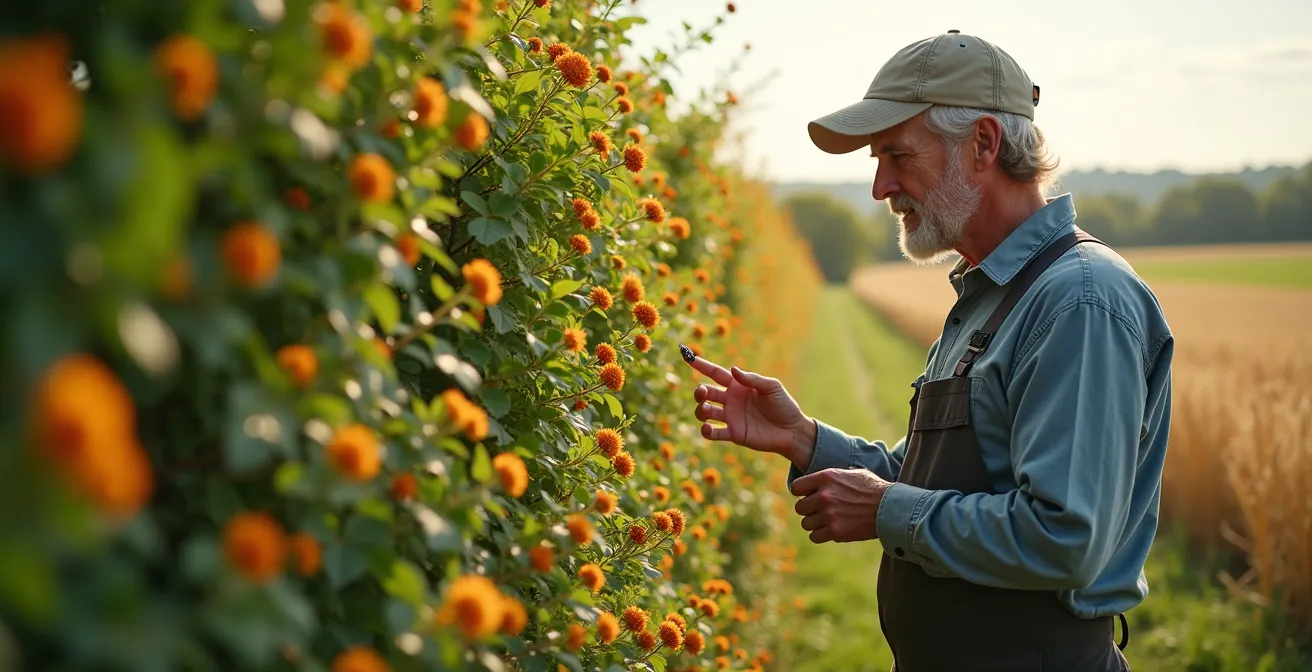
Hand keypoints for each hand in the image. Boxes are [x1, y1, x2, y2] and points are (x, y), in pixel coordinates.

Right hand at [684, 352, 817, 468]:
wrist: (792, 431)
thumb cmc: (784, 405)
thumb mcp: (772, 387)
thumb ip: (752, 379)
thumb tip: (733, 369)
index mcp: (738, 385)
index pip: (715, 373)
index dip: (701, 365)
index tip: (688, 356)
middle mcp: (731, 400)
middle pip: (707, 393)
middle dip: (700, 392)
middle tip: (702, 393)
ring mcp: (731, 417)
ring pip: (706, 412)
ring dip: (701, 410)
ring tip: (706, 410)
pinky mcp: (733, 433)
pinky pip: (714, 433)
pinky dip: (706, 432)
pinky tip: (707, 429)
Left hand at [790, 468, 890, 543]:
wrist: (890, 507)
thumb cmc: (873, 488)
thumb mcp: (852, 473)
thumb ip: (832, 477)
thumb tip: (818, 479)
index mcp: (826, 477)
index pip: (796, 487)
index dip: (802, 493)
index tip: (810, 496)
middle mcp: (824, 496)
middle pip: (800, 508)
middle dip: (809, 510)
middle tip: (822, 510)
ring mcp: (829, 514)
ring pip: (806, 523)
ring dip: (815, 523)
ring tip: (829, 520)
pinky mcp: (835, 531)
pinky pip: (814, 536)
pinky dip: (821, 535)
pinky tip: (832, 530)